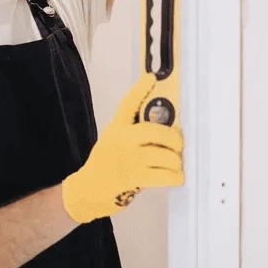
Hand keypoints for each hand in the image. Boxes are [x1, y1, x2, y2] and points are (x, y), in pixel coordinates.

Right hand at [61, 75, 183, 223]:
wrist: (88, 190)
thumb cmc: (106, 165)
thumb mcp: (114, 141)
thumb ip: (133, 134)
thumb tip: (166, 130)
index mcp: (117, 127)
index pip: (129, 103)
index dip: (141, 89)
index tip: (151, 77)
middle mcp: (122, 139)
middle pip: (157, 131)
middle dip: (174, 139)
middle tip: (179, 145)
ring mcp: (129, 158)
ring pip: (165, 155)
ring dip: (175, 161)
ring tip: (176, 165)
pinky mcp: (135, 177)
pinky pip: (164, 174)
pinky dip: (175, 176)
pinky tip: (176, 177)